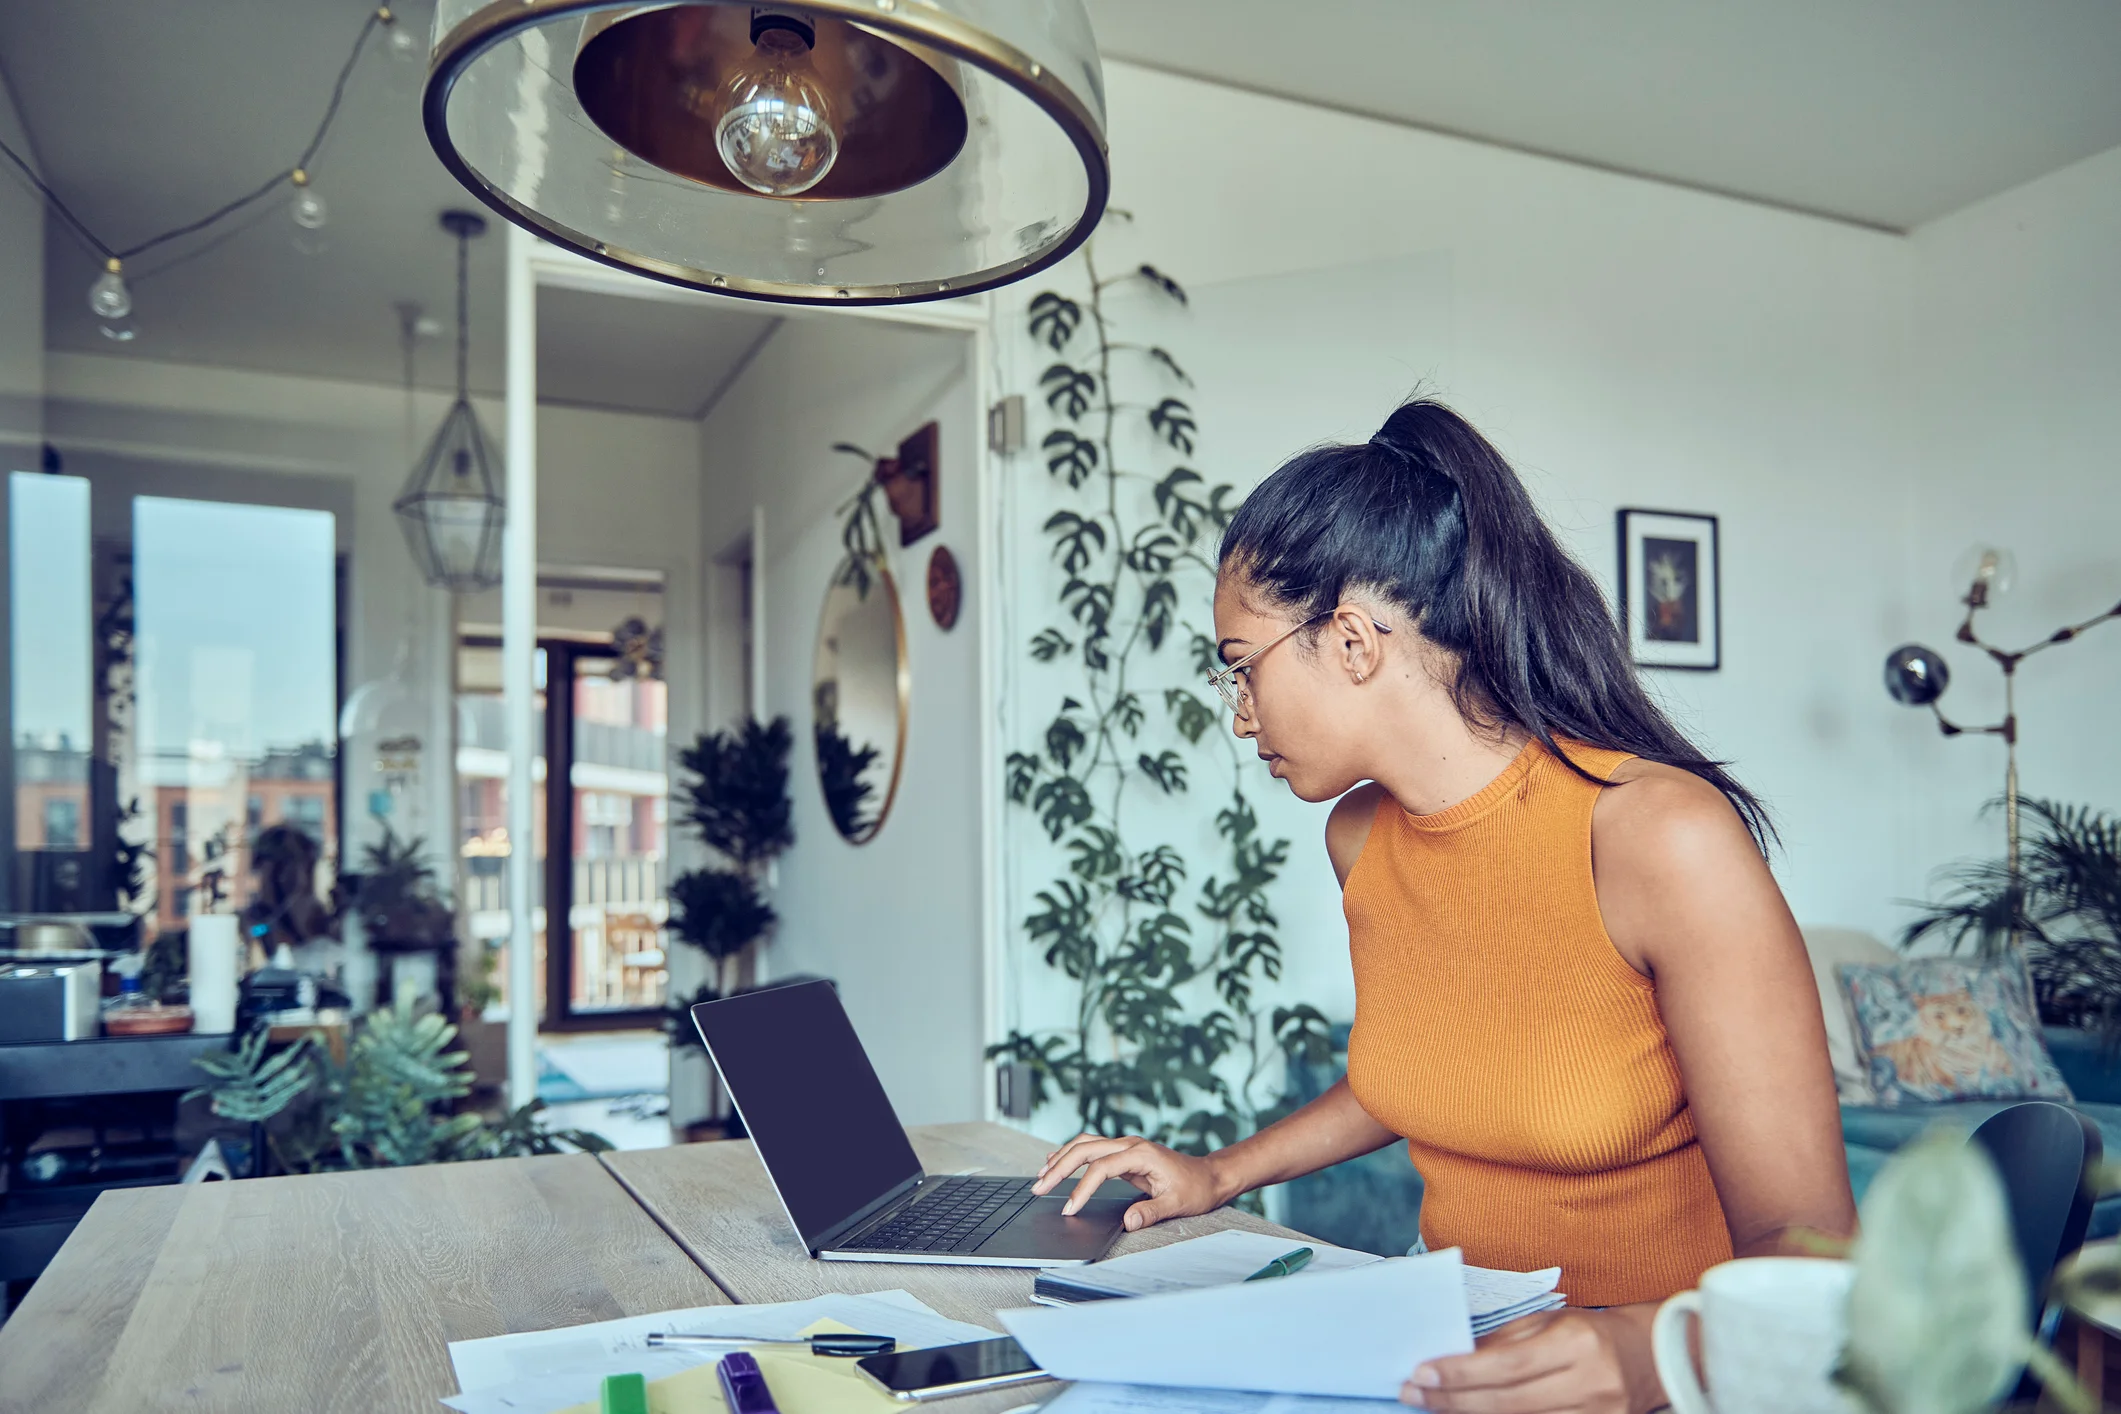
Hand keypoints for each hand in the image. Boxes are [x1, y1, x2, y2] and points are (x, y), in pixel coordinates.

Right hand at [1029, 1133, 1228, 1230]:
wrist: (1209, 1176)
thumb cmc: (1195, 1189)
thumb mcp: (1177, 1204)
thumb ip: (1150, 1212)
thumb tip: (1127, 1223)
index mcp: (1141, 1154)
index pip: (1101, 1168)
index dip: (1082, 1188)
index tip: (1069, 1208)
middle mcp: (1130, 1144)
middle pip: (1085, 1148)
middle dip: (1059, 1167)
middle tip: (1039, 1187)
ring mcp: (1126, 1146)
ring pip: (1085, 1144)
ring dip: (1061, 1158)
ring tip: (1041, 1176)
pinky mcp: (1123, 1153)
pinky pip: (1092, 1149)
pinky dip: (1071, 1156)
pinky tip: (1057, 1163)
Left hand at [1403, 1308, 1648, 1413]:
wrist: (1652, 1357)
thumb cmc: (1591, 1332)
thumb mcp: (1549, 1322)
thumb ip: (1504, 1342)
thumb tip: (1453, 1359)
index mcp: (1576, 1343)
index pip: (1507, 1365)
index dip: (1460, 1373)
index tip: (1420, 1373)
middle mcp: (1589, 1383)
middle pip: (1507, 1402)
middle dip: (1453, 1399)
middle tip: (1411, 1393)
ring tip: (1433, 1406)